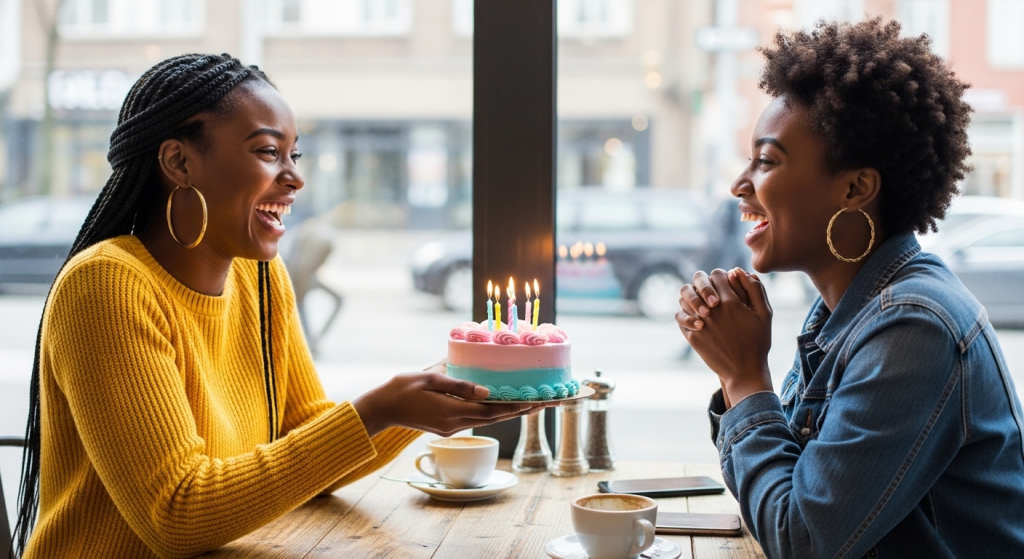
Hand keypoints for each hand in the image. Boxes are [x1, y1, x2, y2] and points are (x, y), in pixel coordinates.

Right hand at [352, 368, 541, 437]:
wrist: (380, 408)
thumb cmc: (403, 388)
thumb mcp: (432, 379)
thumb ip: (460, 384)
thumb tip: (489, 391)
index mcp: (453, 412)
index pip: (494, 411)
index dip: (519, 407)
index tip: (540, 402)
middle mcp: (456, 424)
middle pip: (496, 418)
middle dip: (522, 409)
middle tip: (546, 401)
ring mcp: (451, 428)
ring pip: (487, 419)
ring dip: (508, 411)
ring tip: (531, 402)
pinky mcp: (446, 426)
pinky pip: (475, 418)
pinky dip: (492, 411)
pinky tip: (500, 403)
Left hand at [676, 269, 772, 407]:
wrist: (744, 371)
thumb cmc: (758, 342)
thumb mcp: (764, 314)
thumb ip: (754, 289)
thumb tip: (738, 271)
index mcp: (731, 302)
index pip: (718, 274)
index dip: (721, 275)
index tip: (725, 283)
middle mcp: (713, 310)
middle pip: (698, 281)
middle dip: (704, 282)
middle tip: (711, 292)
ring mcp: (700, 323)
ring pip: (685, 297)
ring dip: (692, 297)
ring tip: (702, 304)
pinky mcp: (692, 337)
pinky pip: (680, 317)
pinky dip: (685, 313)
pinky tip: (696, 318)